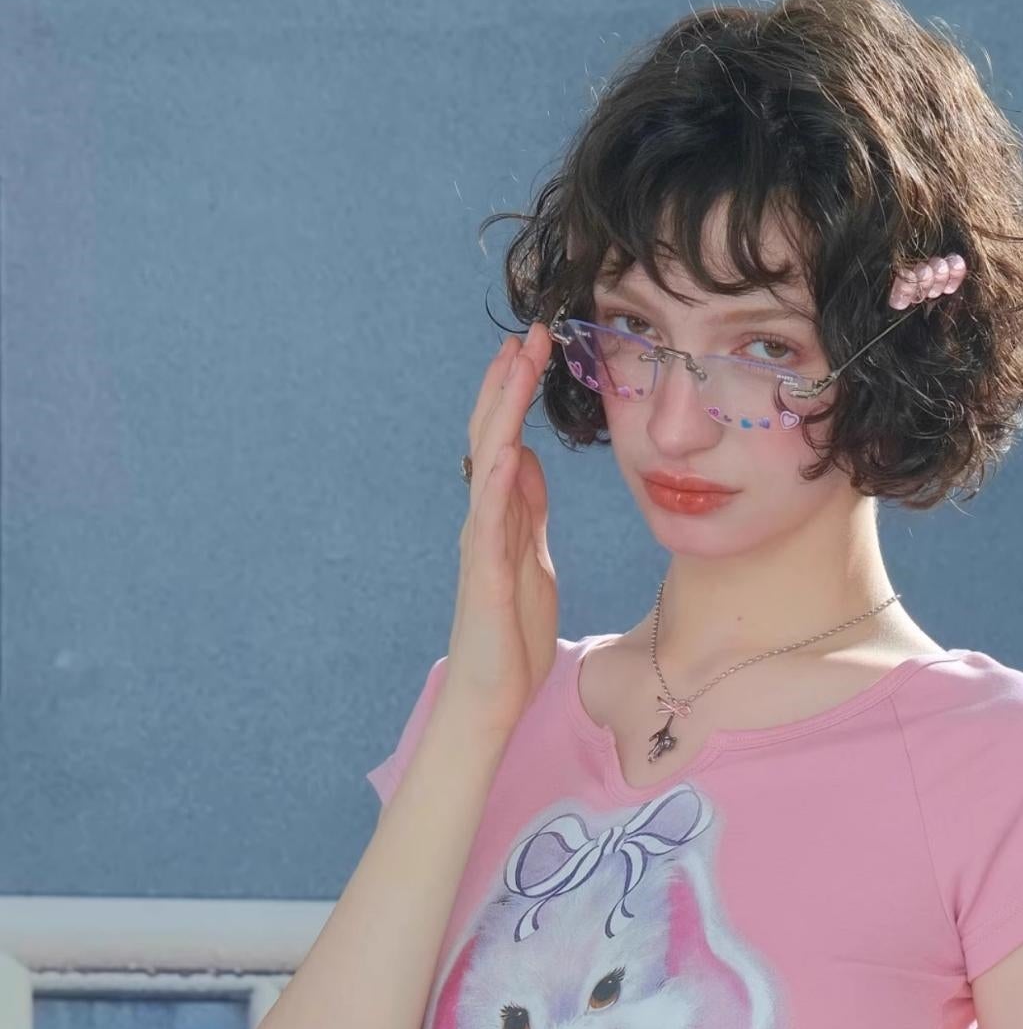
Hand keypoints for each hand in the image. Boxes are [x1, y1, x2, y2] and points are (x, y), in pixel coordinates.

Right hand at [446, 320, 557, 733]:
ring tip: (516, 364)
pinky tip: (506, 444)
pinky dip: (495, 478)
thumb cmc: (511, 636)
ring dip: (502, 411)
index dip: (516, 395)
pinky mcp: (485, 573)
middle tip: (529, 333)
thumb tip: (527, 461)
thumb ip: (528, 512)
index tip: (534, 349)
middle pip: (492, 437)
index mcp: (500, 517)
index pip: (505, 441)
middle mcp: (483, 520)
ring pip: (488, 462)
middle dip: (510, 384)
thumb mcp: (534, 560)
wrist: (492, 695)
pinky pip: (488, 517)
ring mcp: (481, 543)